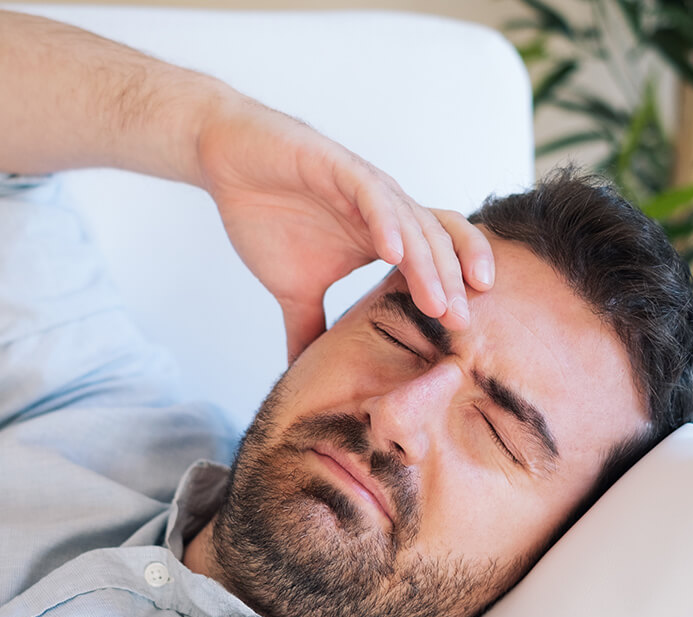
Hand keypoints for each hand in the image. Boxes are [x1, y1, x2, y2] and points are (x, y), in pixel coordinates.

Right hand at [197, 99, 494, 361]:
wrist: (231, 164)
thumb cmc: (267, 217)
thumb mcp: (292, 289)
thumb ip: (307, 329)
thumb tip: (303, 376)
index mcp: (383, 238)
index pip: (433, 264)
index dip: (452, 294)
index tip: (461, 334)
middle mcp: (385, 212)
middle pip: (436, 246)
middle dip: (451, 286)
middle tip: (460, 324)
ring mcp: (366, 188)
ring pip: (411, 224)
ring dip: (427, 264)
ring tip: (437, 301)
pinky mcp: (340, 167)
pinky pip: (372, 195)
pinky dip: (386, 223)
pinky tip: (394, 252)